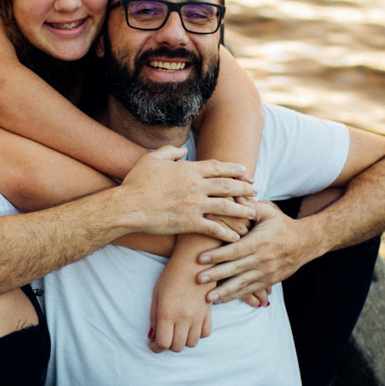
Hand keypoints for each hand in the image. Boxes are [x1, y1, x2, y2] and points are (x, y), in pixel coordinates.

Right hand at [116, 146, 255, 241]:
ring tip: (252, 213)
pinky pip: (214, 228)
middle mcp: (196, 186)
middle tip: (255, 190)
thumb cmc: (137, 182)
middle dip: (244, 187)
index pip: (218, 167)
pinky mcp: (190, 223)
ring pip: (226, 206)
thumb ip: (170, 151)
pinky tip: (236, 236)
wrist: (128, 206)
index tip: (245, 171)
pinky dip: (227, 232)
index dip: (233, 168)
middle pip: (227, 185)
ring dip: (242, 209)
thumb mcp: (152, 159)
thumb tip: (184, 149)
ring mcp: (194, 205)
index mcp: (189, 169)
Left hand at [149, 255, 212, 352]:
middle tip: (164, 337)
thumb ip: (154, 317)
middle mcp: (184, 318)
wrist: (194, 259)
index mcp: (168, 313)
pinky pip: (205, 333)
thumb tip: (152, 336)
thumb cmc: (171, 275)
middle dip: (168, 345)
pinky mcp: (208, 312)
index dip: (156, 348)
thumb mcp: (156, 294)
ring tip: (177, 331)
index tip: (152, 344)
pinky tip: (190, 326)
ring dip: (183, 341)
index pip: (163, 344)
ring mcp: (198, 316)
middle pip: (177, 347)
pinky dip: (197, 334)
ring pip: (192, 343)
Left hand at [195, 201, 311, 304]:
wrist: (305, 243)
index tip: (200, 258)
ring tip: (207, 298)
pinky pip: (250, 290)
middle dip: (216, 275)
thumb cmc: (282, 225)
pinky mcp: (268, 281)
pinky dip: (235, 296)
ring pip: (242, 284)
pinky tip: (221, 300)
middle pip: (236, 269)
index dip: (218, 255)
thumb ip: (250, 206)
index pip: (235, 250)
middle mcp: (262, 259)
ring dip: (224, 292)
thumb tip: (234, 195)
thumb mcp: (269, 212)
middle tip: (197, 279)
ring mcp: (266, 272)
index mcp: (260, 241)